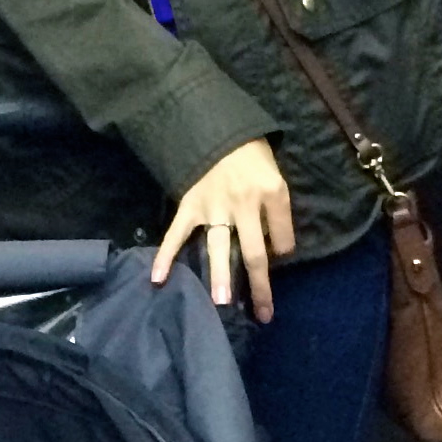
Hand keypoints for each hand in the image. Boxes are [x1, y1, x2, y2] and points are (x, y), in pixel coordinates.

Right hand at [151, 138, 294, 322]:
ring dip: (219, 276)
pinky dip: (165, 255)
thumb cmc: (252, 154)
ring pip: (219, 248)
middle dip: (260, 285)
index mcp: (272, 194)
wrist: (218, 128)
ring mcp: (215, 207)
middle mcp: (244, 205)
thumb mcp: (276, 175)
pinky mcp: (191, 206)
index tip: (278, 251)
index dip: (284, 249)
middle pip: (255, 253)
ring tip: (221, 302)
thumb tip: (273, 245)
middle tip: (262, 313)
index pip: (284, 237)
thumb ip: (275, 209)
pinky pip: (178, 233)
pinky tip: (157, 278)